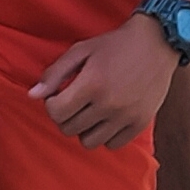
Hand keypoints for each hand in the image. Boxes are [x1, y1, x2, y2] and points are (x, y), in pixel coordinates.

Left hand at [31, 16, 176, 149]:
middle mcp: (108, 104)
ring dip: (83, 128)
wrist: (156, 44)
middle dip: (65, 116)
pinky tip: (106, 117)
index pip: (56, 112)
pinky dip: (105, 135)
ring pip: (88, 142)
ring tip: (89, 110)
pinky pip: (112, 145)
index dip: (51, 104)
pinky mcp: (139, 124)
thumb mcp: (81, 50)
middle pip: (69, 129)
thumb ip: (55, 73)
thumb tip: (33, 95)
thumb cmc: (114, 45)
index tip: (59, 95)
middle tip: (74, 101)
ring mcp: (125, 117)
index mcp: (91, 84)